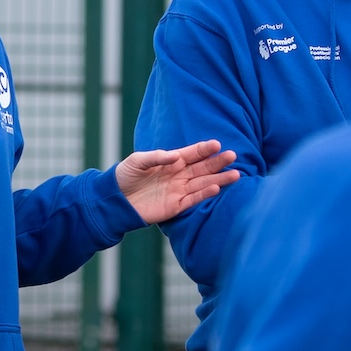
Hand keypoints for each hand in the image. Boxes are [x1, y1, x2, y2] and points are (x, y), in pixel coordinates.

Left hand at [115, 140, 240, 224]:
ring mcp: (179, 190)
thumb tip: (176, 156)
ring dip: (219, 179)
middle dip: (218, 162)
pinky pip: (193, 199)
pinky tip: (216, 188)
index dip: (204, 149)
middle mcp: (179, 175)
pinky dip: (205, 194)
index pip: (192, 153)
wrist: (115, 199)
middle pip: (203, 168)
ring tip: (235, 174)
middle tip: (233, 156)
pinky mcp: (176, 206)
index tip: (217, 144)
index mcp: (171, 161)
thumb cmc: (125, 176)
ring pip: (203, 183)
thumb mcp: (138, 161)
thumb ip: (157, 157)